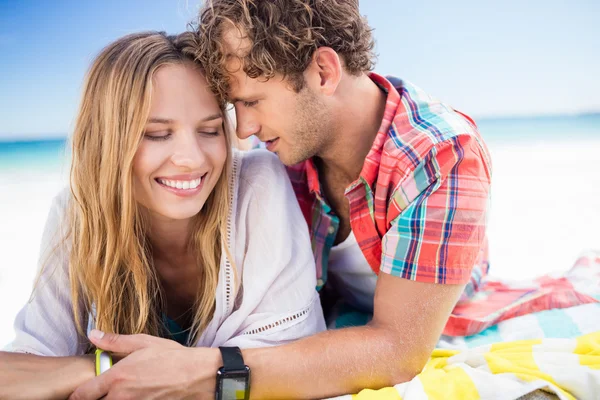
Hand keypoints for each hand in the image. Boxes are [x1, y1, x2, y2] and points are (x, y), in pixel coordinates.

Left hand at [69, 329, 220, 399]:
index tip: (79, 394)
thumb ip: (115, 341)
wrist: (198, 376)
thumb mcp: (144, 343)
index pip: (82, 395)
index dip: (77, 396)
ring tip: (120, 393)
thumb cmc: (172, 358)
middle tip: (101, 392)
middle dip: (96, 399)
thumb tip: (93, 335)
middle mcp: (121, 397)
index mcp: (116, 378)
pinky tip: (137, 397)